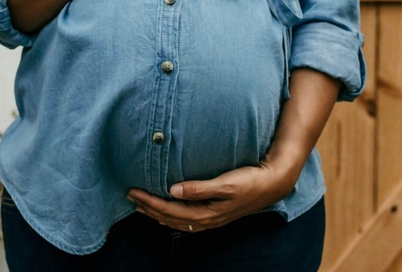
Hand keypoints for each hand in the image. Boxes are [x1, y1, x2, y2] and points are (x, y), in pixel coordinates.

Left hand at [126, 158, 301, 232]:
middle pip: (169, 217)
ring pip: (176, 220)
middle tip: (130, 196)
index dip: (149, 202)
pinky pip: (185, 219)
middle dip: (148, 208)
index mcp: (206, 214)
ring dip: (156, 212)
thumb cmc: (250, 181)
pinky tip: (166, 209)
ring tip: (140, 204)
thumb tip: (173, 190)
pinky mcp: (214, 213)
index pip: (169, 210)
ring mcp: (210, 219)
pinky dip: (170, 215)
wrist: (272, 184)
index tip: (133, 191)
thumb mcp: (225, 183)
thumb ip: (199, 188)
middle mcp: (206, 220)